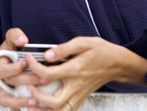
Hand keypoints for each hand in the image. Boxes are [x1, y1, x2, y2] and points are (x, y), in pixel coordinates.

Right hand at [0, 28, 46, 110]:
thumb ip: (15, 35)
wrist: (10, 58)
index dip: (14, 68)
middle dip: (28, 81)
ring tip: (36, 100)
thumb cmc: (12, 48)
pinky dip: (18, 109)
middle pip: (11, 83)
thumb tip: (22, 40)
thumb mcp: (12, 37)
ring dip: (21, 101)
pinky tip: (32, 108)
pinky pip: (11, 107)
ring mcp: (2, 90)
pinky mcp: (8, 98)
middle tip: (44, 79)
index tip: (26, 63)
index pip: (3, 69)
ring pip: (7, 100)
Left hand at [24, 36, 146, 109]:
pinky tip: (44, 108)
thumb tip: (47, 55)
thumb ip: (63, 49)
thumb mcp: (83, 42)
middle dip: (38, 97)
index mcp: (75, 70)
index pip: (49, 74)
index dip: (35, 67)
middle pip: (55, 102)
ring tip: (31, 104)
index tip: (29, 59)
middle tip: (29, 87)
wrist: (117, 63)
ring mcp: (79, 95)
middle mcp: (77, 86)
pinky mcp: (81, 98)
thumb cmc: (101, 51)